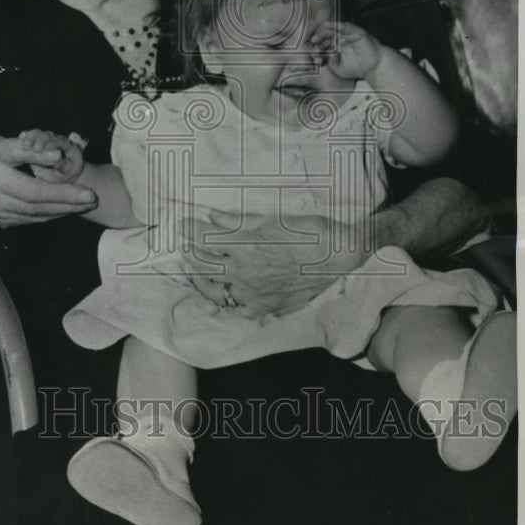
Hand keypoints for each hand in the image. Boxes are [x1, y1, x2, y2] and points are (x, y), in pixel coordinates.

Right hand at [0, 135, 95, 227]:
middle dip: (68, 203)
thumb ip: (29, 150)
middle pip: (38, 205)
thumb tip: (57, 155)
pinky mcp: (5, 223)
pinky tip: (68, 208)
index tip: (88, 192)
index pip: (33, 188)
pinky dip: (52, 215)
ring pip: (37, 216)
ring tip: (86, 203)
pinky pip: (33, 220)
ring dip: (64, 210)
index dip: (61, 192)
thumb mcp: (2, 146)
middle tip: (92, 199)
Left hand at [180, 211, 376, 314]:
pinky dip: (223, 298)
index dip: (190, 229)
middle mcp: (244, 272)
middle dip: (190, 251)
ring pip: (213, 288)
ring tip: (194, 267)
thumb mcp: (273, 220)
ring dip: (199, 276)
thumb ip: (239, 221)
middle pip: (203, 263)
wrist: (342, 258)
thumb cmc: (312, 232)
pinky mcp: (266, 307)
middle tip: (186, 243)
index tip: (182, 224)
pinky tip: (219, 292)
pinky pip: (236, 307)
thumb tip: (213, 217)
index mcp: (245, 246)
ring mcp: (254, 293)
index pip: (205, 238)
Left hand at [310, 21, 383, 81]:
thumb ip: (331, 63)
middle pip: (327, 37)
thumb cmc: (357, 68)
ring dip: (325, 31)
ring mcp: (348, 36)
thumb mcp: (339, 69)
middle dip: (319, 39)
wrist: (374, 67)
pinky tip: (328, 25)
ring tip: (318, 34)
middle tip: (312, 42)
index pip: (325, 45)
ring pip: (334, 31)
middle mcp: (341, 40)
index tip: (312, 52)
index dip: (318, 48)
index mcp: (337, 48)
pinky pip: (345, 26)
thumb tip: (325, 54)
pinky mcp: (356, 32)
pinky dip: (337, 25)